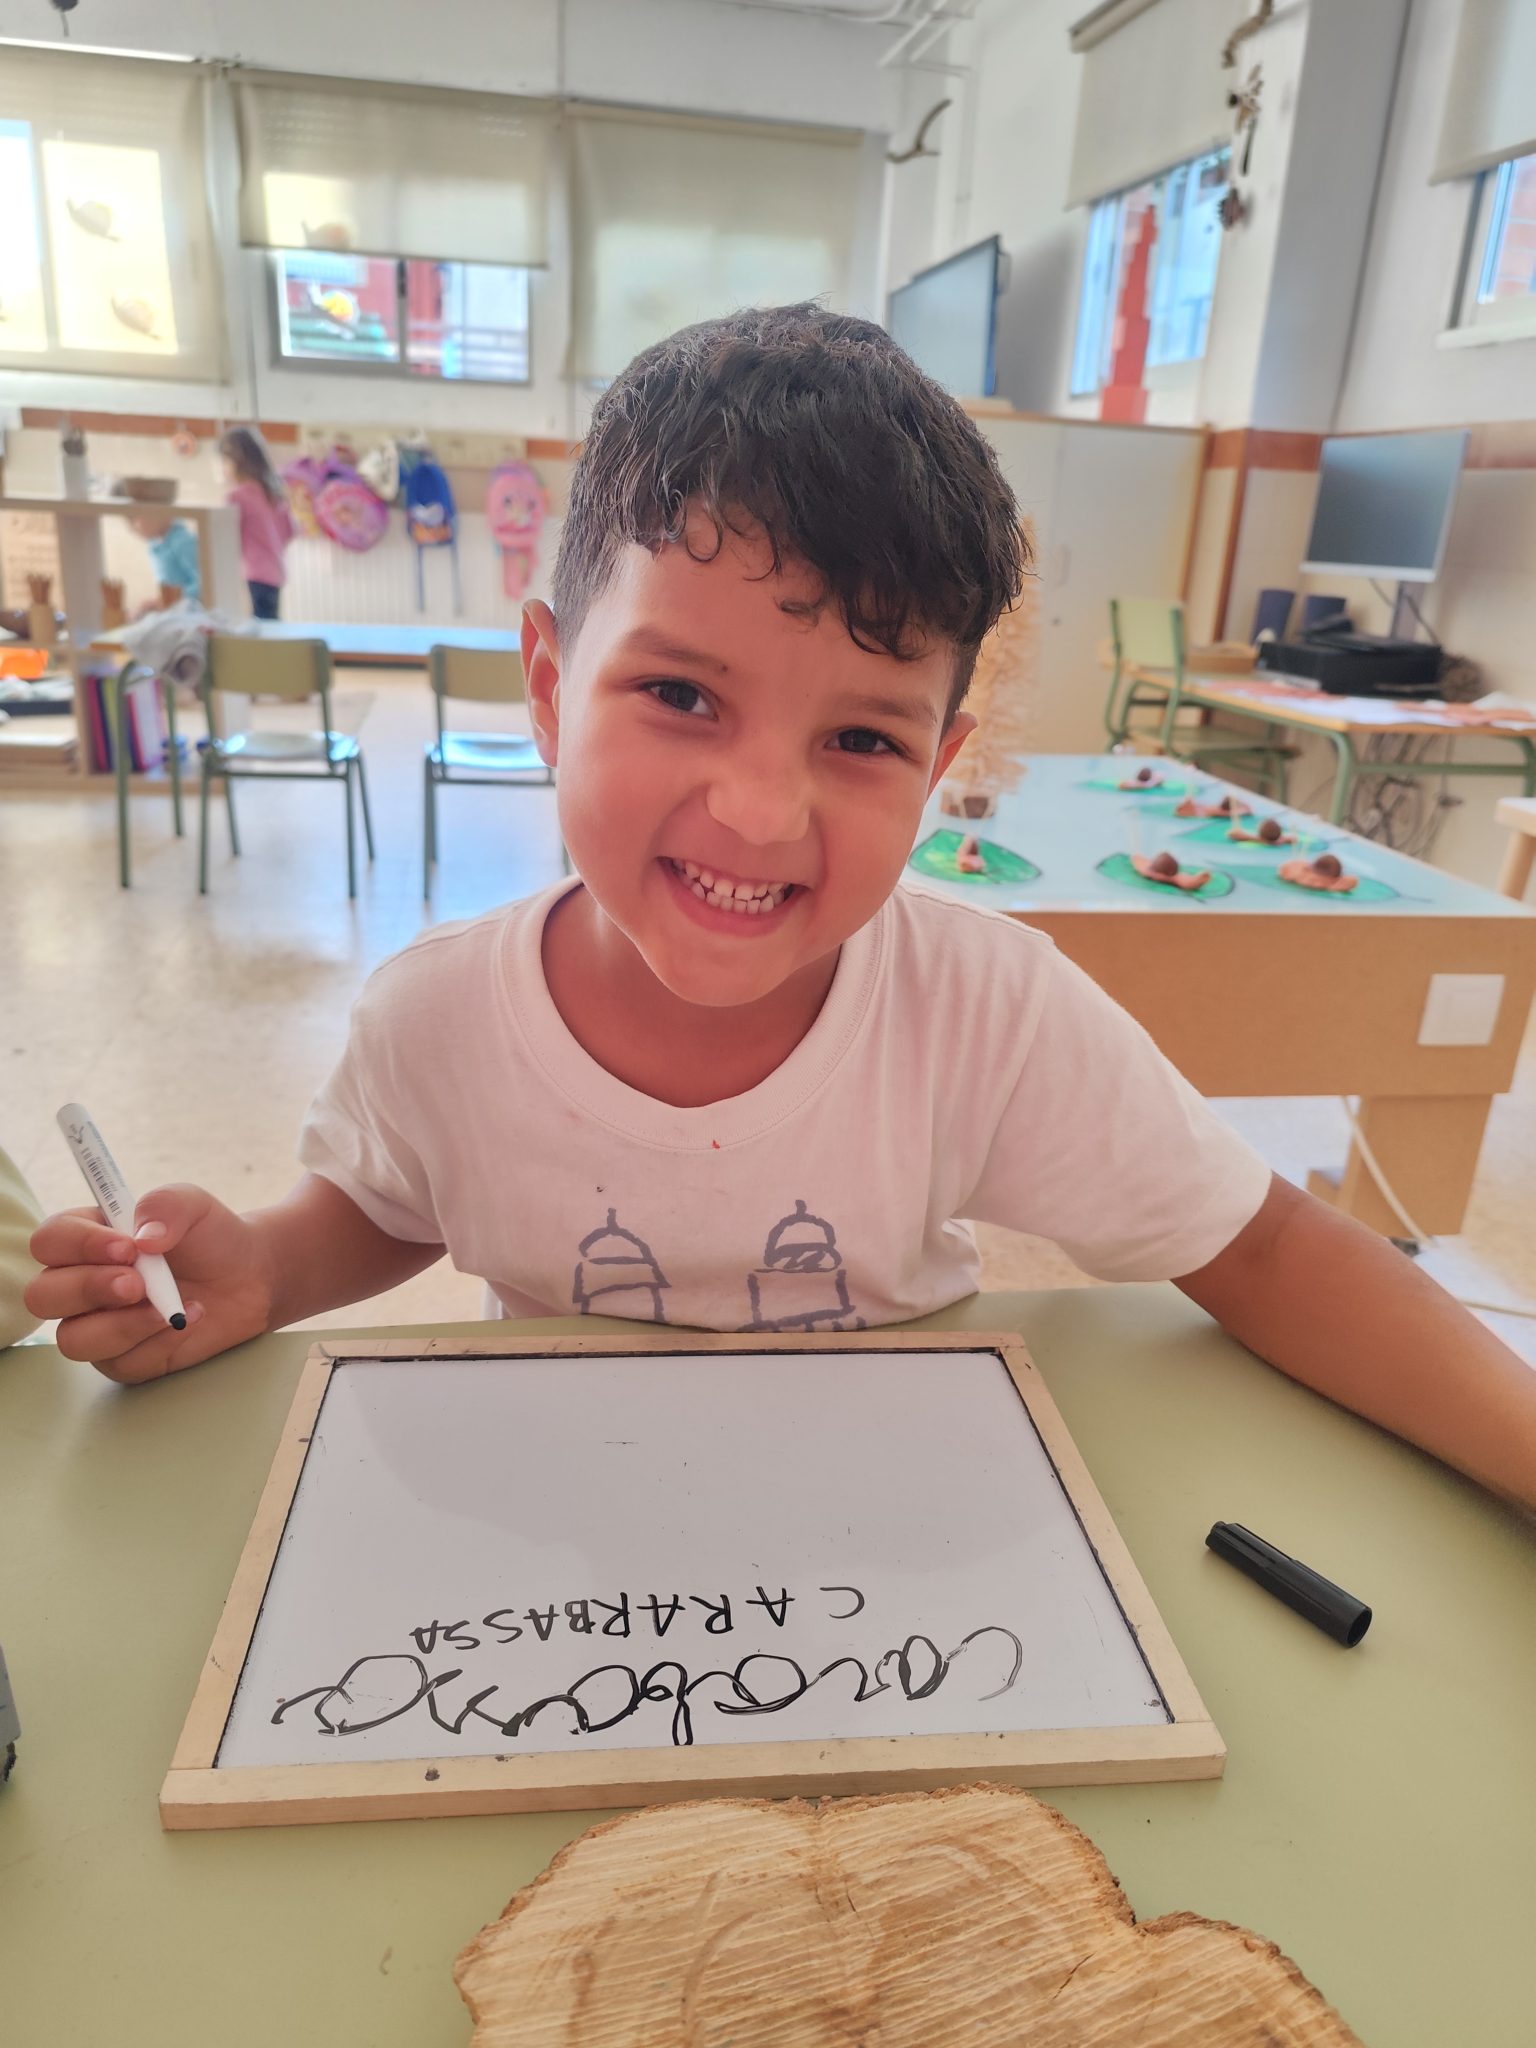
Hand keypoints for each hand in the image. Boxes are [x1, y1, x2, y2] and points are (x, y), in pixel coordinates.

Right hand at [25, 1184, 274, 1382]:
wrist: (251, 1276)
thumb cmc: (209, 1237)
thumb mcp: (193, 1206)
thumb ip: (165, 1204)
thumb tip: (143, 1235)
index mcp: (86, 1239)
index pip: (50, 1242)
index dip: (78, 1245)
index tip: (126, 1247)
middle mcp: (81, 1284)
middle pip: (42, 1297)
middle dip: (88, 1290)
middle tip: (137, 1284)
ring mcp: (98, 1325)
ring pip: (73, 1340)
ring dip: (122, 1326)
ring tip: (170, 1309)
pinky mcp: (124, 1359)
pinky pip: (121, 1363)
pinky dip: (158, 1343)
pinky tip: (187, 1321)